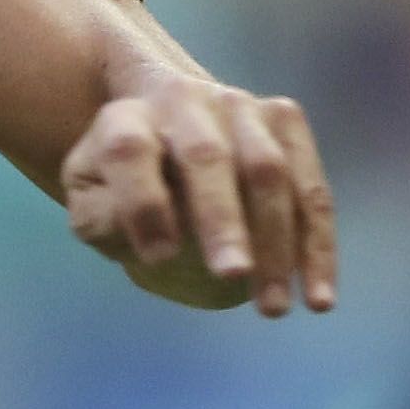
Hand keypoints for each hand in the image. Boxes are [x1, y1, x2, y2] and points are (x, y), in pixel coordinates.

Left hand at [61, 68, 335, 314]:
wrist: (166, 134)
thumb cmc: (121, 187)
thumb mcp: (92, 203)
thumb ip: (103, 219)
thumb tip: (161, 242)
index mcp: (125, 118)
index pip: (129, 150)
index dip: (142, 202)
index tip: (157, 260)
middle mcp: (185, 100)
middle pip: (207, 155)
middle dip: (221, 219)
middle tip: (231, 276)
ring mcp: (241, 106)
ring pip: (269, 172)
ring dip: (277, 243)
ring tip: (272, 308)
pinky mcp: (285, 122)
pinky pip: (311, 190)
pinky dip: (317, 246)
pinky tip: (317, 297)